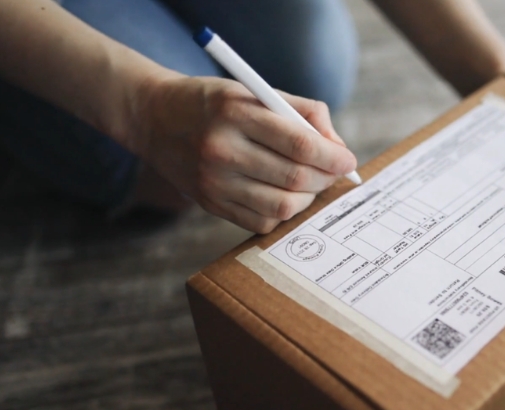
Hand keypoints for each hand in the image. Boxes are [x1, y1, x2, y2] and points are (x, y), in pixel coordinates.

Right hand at [131, 75, 356, 233]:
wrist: (156, 118)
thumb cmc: (218, 103)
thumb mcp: (258, 92)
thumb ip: (304, 114)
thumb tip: (339, 151)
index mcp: (235, 114)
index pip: (300, 144)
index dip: (332, 157)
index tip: (348, 161)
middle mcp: (221, 150)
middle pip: (295, 179)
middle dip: (326, 178)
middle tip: (334, 172)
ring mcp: (213, 183)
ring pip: (282, 207)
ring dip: (308, 198)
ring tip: (310, 182)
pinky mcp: (210, 205)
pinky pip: (262, 222)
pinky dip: (283, 213)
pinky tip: (283, 194)